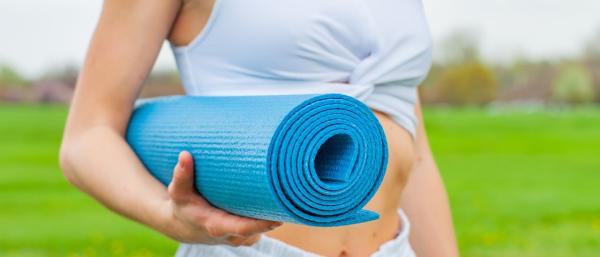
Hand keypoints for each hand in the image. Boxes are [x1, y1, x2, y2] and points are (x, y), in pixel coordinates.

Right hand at [162, 151, 281, 245]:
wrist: (184, 226)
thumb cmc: (184, 206)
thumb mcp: (178, 192)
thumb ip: (182, 175)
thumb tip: (184, 154)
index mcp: (217, 226)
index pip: (243, 228)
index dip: (262, 223)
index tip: (279, 215)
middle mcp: (232, 236)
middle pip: (260, 228)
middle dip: (275, 213)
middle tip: (289, 193)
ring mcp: (242, 238)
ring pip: (264, 228)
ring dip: (273, 213)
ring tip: (284, 192)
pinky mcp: (248, 236)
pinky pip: (263, 228)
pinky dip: (269, 216)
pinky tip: (277, 200)